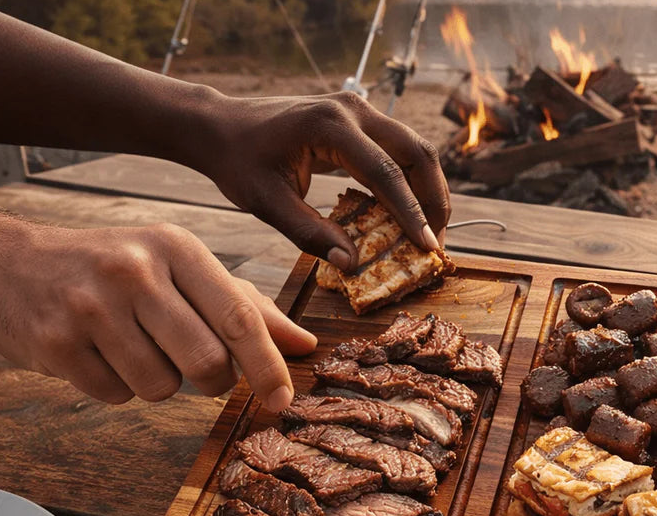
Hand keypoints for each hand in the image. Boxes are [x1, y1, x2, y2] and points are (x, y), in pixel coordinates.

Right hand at [0, 214, 314, 409]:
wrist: (13, 266)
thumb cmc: (116, 267)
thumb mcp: (181, 268)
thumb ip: (244, 306)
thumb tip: (303, 344)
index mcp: (175, 248)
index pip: (238, 318)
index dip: (267, 366)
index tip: (282, 399)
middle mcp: (133, 272)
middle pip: (206, 363)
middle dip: (212, 381)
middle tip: (197, 367)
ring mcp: (90, 307)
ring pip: (162, 387)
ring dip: (160, 382)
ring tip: (136, 347)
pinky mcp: (56, 343)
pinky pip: (116, 396)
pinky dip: (118, 387)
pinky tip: (101, 353)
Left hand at [187, 92, 450, 271]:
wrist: (220, 126)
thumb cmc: (238, 163)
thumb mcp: (268, 204)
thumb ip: (311, 234)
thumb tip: (353, 264)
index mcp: (329, 126)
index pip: (385, 172)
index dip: (411, 213)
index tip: (427, 247)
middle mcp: (352, 111)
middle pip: (417, 153)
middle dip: (434, 200)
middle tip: (435, 242)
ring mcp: (359, 110)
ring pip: (416, 148)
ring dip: (429, 190)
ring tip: (430, 230)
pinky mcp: (360, 119)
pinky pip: (399, 149)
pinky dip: (412, 180)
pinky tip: (410, 211)